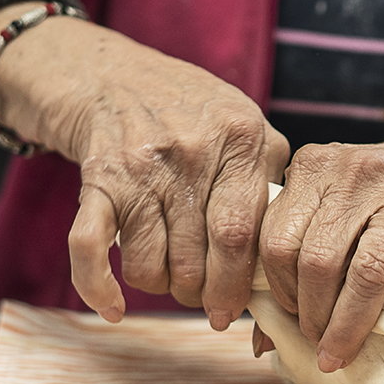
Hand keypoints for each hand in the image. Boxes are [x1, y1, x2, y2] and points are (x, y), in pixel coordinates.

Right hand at [0, 2, 289, 328]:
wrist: (111, 74)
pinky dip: (98, 288)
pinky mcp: (97, 181)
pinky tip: (114, 309)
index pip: (241, 232)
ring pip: (149, 263)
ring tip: (169, 281)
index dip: (238, 284)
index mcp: (238, 139)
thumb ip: (275, 175)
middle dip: (201, 296)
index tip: (236, 309)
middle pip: (197, 258)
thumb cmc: (192, 111)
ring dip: (159, 288)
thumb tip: (294, 250)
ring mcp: (139, 167)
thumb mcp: (246, 123)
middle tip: (204, 303)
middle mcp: (190, 151)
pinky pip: (90, 247)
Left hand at [258, 129, 383, 370]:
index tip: (287, 317)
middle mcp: (360, 173)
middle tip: (315, 341)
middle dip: (310, 312)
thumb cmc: (380, 203)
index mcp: (318, 165)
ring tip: (341, 352)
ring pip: (367, 272)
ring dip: (350, 324)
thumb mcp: (332, 206)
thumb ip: (292, 250)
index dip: (275, 288)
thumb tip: (257, 339)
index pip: (277, 237)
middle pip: (317, 258)